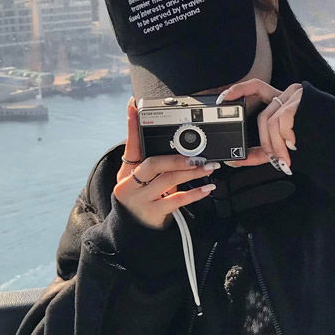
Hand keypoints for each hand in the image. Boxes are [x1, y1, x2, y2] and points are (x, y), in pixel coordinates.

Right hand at [114, 97, 218, 229]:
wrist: (134, 229)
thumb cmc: (140, 198)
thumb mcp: (138, 178)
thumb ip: (147, 160)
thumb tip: (163, 138)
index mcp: (126, 172)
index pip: (130, 145)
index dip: (131, 125)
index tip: (134, 105)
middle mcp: (130, 185)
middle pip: (153, 164)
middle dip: (177, 158)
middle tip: (197, 156)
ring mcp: (141, 200)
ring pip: (168, 181)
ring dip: (191, 172)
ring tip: (208, 167)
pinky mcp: (153, 213)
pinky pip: (177, 200)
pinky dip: (194, 193)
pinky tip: (207, 188)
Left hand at [216, 79, 302, 171]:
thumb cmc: (316, 140)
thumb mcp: (283, 146)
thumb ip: (262, 152)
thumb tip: (236, 161)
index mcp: (282, 100)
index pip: (255, 87)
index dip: (238, 90)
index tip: (222, 98)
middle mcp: (287, 93)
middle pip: (264, 116)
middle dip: (266, 142)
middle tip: (272, 158)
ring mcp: (295, 95)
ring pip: (273, 121)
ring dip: (277, 145)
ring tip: (286, 159)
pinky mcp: (302, 99)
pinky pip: (284, 120)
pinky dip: (286, 136)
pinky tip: (294, 145)